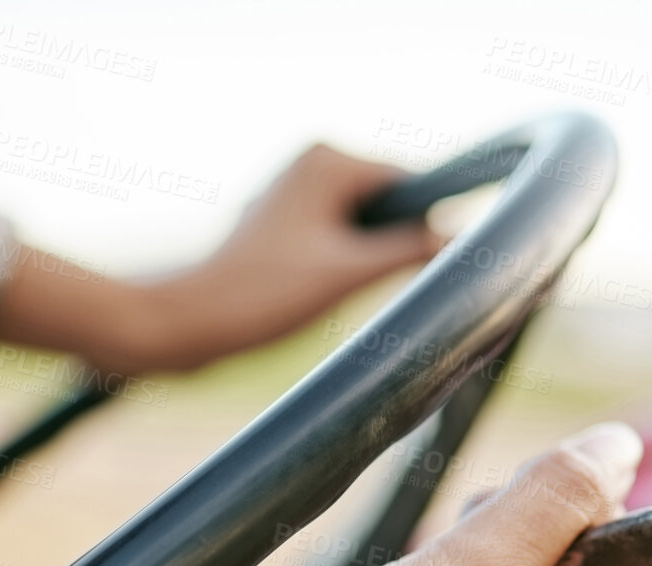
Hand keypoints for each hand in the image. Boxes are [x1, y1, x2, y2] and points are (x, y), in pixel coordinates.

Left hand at [164, 144, 444, 360]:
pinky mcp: (285, 218)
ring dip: (366, 256)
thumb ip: (408, 251)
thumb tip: (459, 239)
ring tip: (337, 287)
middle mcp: (311, 162)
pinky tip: (320, 289)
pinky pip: (338, 233)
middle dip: (390, 243)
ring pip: (364, 222)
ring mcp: (295, 189)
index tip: (430, 266)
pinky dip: (344, 260)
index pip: (407, 181)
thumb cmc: (263, 293)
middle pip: (386, 202)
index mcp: (327, 160)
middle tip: (365, 283)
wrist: (193, 319)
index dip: (425, 224)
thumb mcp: (348, 273)